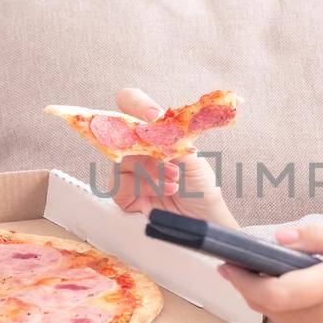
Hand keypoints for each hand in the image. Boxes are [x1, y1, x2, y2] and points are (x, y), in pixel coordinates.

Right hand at [111, 87, 239, 227]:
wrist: (204, 220)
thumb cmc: (202, 188)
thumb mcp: (192, 158)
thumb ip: (169, 138)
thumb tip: (154, 121)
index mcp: (154, 132)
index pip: (131, 104)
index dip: (136, 103)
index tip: (153, 116)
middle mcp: (138, 148)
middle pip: (120, 132)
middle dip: (149, 149)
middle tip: (171, 161)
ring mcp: (129, 171)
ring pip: (121, 160)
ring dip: (150, 171)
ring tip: (173, 182)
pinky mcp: (124, 194)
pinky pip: (118, 185)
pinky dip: (142, 187)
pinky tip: (163, 191)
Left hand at [215, 222, 322, 322]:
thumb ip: (322, 237)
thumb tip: (279, 238)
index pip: (275, 293)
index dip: (243, 281)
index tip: (227, 264)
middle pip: (270, 308)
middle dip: (251, 287)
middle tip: (243, 266)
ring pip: (283, 320)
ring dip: (274, 300)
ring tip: (277, 277)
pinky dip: (297, 314)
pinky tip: (313, 298)